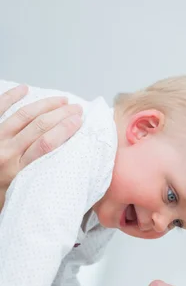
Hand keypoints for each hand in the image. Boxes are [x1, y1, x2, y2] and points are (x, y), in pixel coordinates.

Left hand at [0, 84, 82, 210]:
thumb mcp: (21, 196)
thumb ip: (39, 181)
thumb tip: (65, 170)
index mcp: (17, 171)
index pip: (46, 144)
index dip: (65, 129)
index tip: (79, 121)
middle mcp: (6, 152)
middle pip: (39, 126)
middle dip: (61, 114)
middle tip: (76, 109)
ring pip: (23, 115)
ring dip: (45, 105)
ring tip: (62, 100)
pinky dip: (11, 97)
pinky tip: (24, 89)